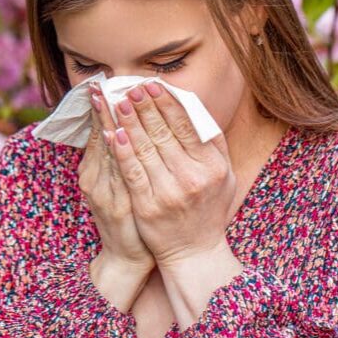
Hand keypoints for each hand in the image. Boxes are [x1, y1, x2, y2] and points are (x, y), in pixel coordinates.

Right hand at [77, 81, 154, 273]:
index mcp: (94, 170)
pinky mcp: (117, 205)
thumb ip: (120, 156)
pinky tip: (117, 136)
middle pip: (97, 137)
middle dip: (100, 109)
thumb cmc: (130, 216)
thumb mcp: (120, 183)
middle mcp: (94, 178)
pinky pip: (118, 173)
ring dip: (107, 124)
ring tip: (109, 99)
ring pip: (105, 152)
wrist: (128, 256)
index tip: (100, 83)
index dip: (98, 107)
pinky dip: (117, 154)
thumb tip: (125, 125)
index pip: (97, 131)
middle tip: (101, 83)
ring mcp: (104, 192)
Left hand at [103, 79, 235, 268]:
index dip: (168, 103)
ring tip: (117, 101)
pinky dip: (121, 151)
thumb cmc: (209, 209)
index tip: (154, 84)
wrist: (194, 252)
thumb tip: (195, 107)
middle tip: (130, 86)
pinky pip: (131, 172)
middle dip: (145, 106)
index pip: (187, 126)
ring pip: (144, 148)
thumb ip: (213, 144)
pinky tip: (112, 133)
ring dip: (129, 121)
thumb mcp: (225, 176)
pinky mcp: (146, 206)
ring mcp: (168, 192)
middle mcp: (192, 178)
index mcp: (213, 167)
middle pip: (163, 133)